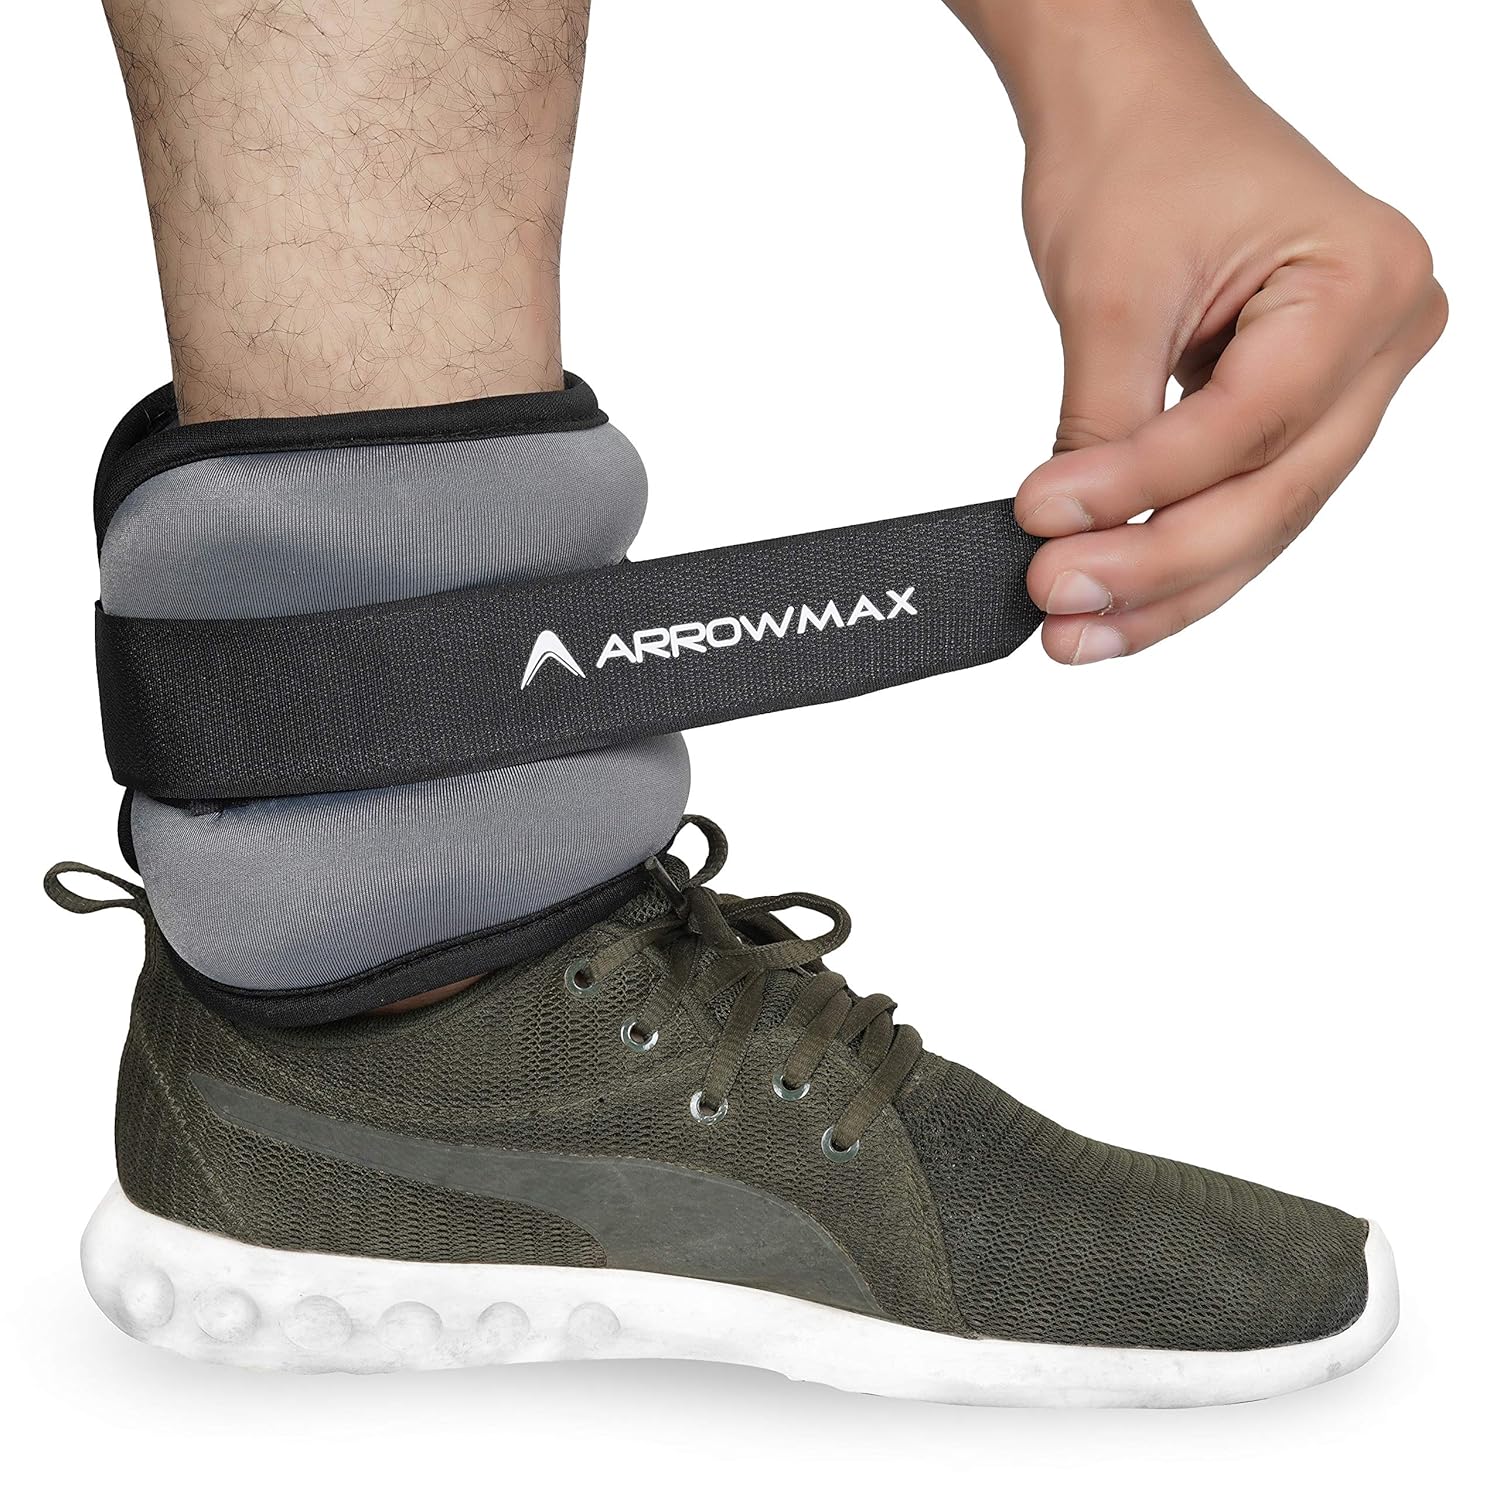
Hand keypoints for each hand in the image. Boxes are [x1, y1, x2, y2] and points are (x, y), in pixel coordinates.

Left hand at [977, 4, 1446, 662]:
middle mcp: (1381, 339)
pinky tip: (1111, 603)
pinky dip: (1172, 555)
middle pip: (1271, 495)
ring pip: (1260, 521)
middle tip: (1057, 603)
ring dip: (1162, 589)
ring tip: (1072, 631)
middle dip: (1155, 566)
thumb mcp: (1109, 295)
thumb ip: (1103, 426)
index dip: (1139, 490)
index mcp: (1361, 282)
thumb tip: (1069, 541)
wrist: (1131, 106)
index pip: (1247, 425)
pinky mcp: (1295, 413)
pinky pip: (1241, 503)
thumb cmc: (1135, 155)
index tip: (1040, 521)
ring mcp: (1348, 382)